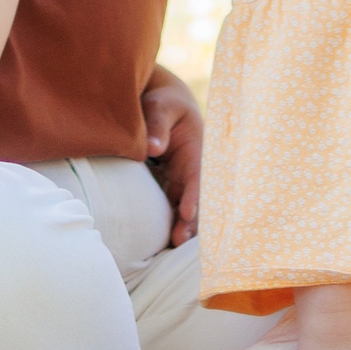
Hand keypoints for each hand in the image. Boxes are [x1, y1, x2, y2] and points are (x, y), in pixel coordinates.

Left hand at [142, 69, 203, 246]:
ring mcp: (182, 178)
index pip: (197, 175)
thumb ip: (156, 125)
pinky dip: (172, 221)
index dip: (194, 195)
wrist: (160, 102)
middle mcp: (192, 167)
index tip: (187, 212)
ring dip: (182, 226)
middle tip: (180, 240)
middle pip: (194, 198)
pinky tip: (165, 242)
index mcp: (196, 148)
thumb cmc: (162, 102)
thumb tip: (153, 148)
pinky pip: (172, 205)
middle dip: (191, 220)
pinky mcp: (171, 185)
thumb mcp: (160, 106)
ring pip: (184, 206)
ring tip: (173, 247)